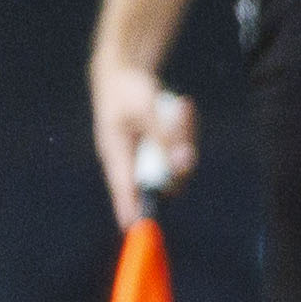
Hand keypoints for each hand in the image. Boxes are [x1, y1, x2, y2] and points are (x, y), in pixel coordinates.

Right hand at [93, 63, 194, 226]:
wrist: (125, 72)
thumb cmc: (128, 92)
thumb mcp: (146, 110)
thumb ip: (163, 138)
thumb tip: (181, 164)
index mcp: (115, 153)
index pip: (124, 189)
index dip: (131, 209)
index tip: (137, 229)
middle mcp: (132, 159)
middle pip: (163, 177)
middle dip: (180, 160)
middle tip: (184, 124)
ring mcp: (147, 152)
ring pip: (176, 160)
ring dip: (184, 135)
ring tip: (181, 106)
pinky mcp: (159, 143)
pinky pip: (180, 145)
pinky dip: (185, 127)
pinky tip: (182, 106)